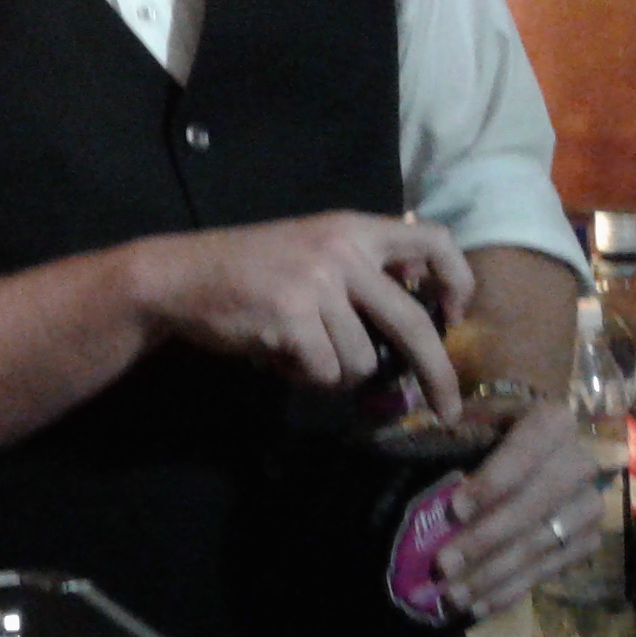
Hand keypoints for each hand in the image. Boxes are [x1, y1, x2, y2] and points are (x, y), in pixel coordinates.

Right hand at [128, 211, 474, 419]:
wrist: (178, 277)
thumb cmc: (247, 266)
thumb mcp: (311, 246)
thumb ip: (361, 263)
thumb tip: (421, 292)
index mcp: (352, 226)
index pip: (434, 239)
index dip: (457, 280)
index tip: (454, 316)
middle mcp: (341, 249)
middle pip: (413, 321)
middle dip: (438, 374)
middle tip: (449, 410)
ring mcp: (317, 283)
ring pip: (362, 360)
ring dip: (336, 370)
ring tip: (300, 349)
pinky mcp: (292, 318)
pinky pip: (325, 371)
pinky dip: (303, 374)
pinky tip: (277, 353)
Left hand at [435, 399, 601, 618]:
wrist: (519, 455)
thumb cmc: (483, 431)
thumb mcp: (465, 418)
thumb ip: (450, 425)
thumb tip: (439, 428)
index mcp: (553, 420)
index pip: (529, 448)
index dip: (495, 480)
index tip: (456, 508)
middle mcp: (581, 461)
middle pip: (536, 506)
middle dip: (487, 539)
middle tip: (444, 565)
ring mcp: (589, 505)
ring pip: (542, 544)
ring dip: (494, 574)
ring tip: (453, 594)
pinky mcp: (586, 541)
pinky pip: (549, 570)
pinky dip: (512, 590)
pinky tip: (478, 605)